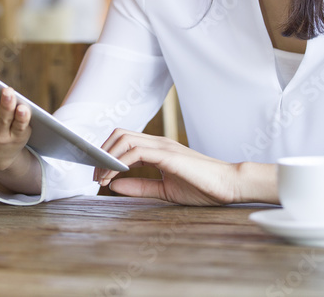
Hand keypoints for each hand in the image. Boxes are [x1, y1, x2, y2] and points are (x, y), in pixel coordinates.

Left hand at [93, 129, 275, 205]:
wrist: (229, 185)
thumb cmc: (202, 187)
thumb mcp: (164, 190)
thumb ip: (140, 186)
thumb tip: (115, 185)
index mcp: (157, 148)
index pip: (123, 140)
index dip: (106, 153)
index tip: (98, 173)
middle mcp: (158, 142)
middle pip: (118, 134)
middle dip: (102, 153)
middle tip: (95, 175)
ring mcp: (163, 146)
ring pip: (124, 139)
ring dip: (108, 158)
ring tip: (101, 178)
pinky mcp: (168, 155)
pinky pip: (136, 152)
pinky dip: (120, 162)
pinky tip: (114, 176)